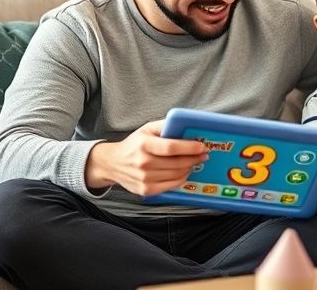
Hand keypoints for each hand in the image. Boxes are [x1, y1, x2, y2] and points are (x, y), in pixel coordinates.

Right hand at [85, 119, 208, 195]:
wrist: (112, 163)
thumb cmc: (133, 145)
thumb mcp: (147, 129)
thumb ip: (165, 125)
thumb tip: (184, 125)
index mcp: (144, 145)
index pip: (171, 147)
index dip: (189, 148)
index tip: (201, 146)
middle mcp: (143, 163)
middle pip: (177, 163)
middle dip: (194, 158)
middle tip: (203, 154)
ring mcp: (144, 179)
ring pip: (177, 175)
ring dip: (189, 168)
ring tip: (194, 162)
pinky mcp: (146, 190)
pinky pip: (171, 185)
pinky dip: (181, 178)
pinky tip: (183, 171)